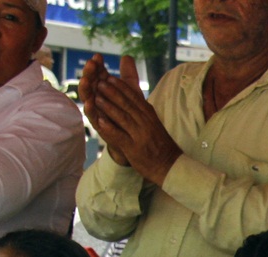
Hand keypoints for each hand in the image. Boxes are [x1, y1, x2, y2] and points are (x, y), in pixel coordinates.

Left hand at [88, 56, 181, 182]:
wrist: (171, 167)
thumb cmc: (161, 146)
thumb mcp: (154, 125)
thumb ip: (144, 112)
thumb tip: (134, 99)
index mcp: (150, 116)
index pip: (134, 98)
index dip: (121, 87)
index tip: (110, 78)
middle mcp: (145, 123)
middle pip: (127, 104)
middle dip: (113, 93)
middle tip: (100, 82)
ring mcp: (140, 136)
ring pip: (123, 117)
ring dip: (109, 107)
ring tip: (96, 97)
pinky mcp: (134, 149)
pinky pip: (120, 136)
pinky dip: (110, 128)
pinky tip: (100, 121)